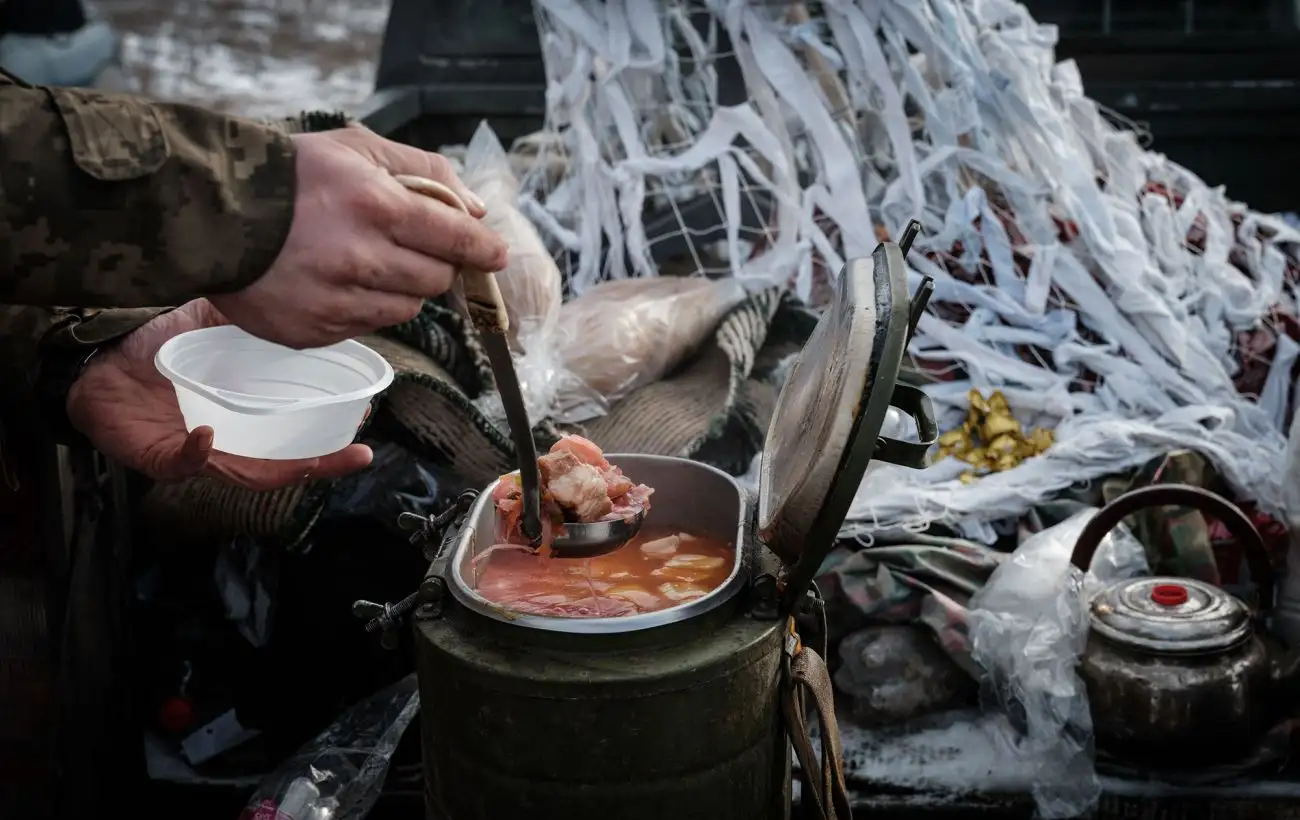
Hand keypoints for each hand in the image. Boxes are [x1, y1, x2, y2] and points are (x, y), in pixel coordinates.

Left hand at [66, 300, 373, 490]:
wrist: (100, 352)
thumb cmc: (159, 344)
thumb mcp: (214, 323)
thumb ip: (254, 320)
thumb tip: (304, 296)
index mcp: (247, 415)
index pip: (298, 433)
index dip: (334, 433)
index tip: (367, 420)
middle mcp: (228, 441)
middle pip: (284, 465)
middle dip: (324, 463)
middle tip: (358, 455)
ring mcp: (195, 454)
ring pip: (245, 473)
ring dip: (279, 470)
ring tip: (308, 462)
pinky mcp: (156, 457)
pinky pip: (181, 464)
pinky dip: (195, 454)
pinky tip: (207, 437)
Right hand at [209, 126, 508, 349]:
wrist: (207, 213)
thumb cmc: (289, 175)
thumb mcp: (357, 147)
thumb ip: (425, 172)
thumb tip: (474, 209)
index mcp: (377, 207)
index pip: (456, 239)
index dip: (483, 249)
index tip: (496, 254)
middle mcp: (360, 259)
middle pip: (435, 280)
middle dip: (434, 264)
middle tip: (413, 247)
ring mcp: (335, 302)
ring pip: (405, 310)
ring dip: (401, 289)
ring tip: (367, 261)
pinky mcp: (312, 332)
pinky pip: (365, 327)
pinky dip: (363, 307)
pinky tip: (336, 281)